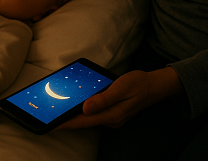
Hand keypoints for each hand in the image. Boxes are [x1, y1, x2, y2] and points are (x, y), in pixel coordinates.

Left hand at [57, 67, 182, 129]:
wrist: (154, 86)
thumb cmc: (138, 84)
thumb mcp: (120, 88)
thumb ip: (103, 99)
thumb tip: (86, 109)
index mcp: (112, 115)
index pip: (84, 121)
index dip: (68, 123)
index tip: (54, 123)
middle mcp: (112, 120)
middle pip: (85, 122)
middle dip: (69, 121)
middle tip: (52, 118)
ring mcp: (114, 118)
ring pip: (90, 119)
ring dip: (76, 117)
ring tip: (61, 113)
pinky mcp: (114, 114)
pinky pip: (96, 115)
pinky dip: (86, 112)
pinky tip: (79, 107)